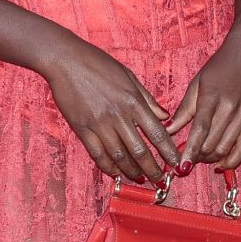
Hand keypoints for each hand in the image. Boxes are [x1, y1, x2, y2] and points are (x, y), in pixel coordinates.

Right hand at [43, 39, 182, 183]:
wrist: (65, 60)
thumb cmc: (98, 63)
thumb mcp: (128, 76)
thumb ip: (147, 99)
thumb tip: (165, 116)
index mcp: (133, 101)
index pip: (157, 132)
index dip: (168, 152)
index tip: (175, 164)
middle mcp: (118, 115)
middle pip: (140, 150)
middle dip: (152, 169)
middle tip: (160, 181)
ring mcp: (99, 124)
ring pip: (119, 156)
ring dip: (131, 171)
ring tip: (140, 179)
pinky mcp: (82, 129)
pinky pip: (98, 154)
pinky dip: (108, 167)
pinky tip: (116, 173)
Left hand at [164, 22, 240, 172]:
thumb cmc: (220, 66)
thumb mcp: (196, 83)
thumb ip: (183, 110)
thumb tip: (167, 131)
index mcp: (212, 98)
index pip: (199, 131)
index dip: (190, 152)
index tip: (181, 167)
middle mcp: (230, 109)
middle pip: (211, 144)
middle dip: (197, 157)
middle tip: (187, 158)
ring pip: (225, 149)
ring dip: (210, 159)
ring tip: (201, 157)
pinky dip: (232, 160)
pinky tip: (221, 164)